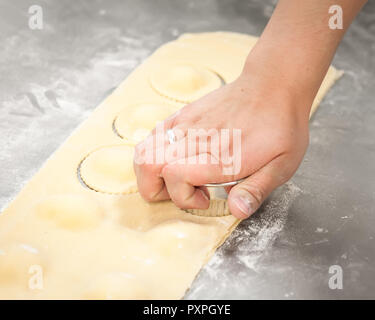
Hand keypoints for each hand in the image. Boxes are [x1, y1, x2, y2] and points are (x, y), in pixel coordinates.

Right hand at [134, 61, 310, 218]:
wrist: (272, 85)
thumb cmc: (280, 126)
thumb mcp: (281, 165)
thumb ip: (256, 190)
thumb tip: (237, 211)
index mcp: (221, 156)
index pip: (175, 176)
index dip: (183, 198)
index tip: (205, 199)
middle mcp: (198, 139)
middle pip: (149, 164)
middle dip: (155, 189)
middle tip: (183, 191)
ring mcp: (187, 124)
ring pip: (145, 150)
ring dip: (151, 172)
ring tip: (176, 176)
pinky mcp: (184, 114)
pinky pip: (153, 135)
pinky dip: (155, 153)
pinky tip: (178, 157)